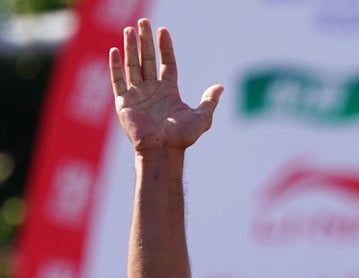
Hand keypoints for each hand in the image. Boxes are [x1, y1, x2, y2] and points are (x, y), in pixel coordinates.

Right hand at [109, 18, 222, 152]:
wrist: (163, 151)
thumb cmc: (182, 138)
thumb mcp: (201, 118)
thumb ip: (209, 101)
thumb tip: (220, 87)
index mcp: (169, 92)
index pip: (166, 63)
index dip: (165, 47)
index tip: (163, 30)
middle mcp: (152, 91)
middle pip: (147, 60)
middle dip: (145, 41)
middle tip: (143, 22)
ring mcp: (137, 95)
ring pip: (133, 66)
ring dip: (131, 47)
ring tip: (129, 30)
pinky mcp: (123, 102)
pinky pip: (118, 80)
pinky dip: (115, 66)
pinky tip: (115, 51)